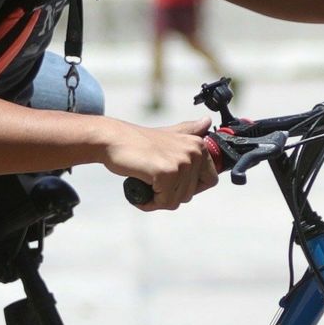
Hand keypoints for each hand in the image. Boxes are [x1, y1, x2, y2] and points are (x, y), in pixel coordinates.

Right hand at [100, 116, 219, 210]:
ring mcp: (181, 162)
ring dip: (157, 199)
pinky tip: (140, 188)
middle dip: (169, 194)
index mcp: (198, 145)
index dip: (191, 188)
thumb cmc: (138, 141)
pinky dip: (149, 202)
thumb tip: (207, 121)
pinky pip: (164, 202)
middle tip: (152, 182)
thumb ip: (188, 131)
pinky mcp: (167, 173)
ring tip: (145, 183)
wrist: (113, 140)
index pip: (210, 181)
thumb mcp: (169, 134)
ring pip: (176, 201)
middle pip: (189, 195)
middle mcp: (194, 152)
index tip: (172, 183)